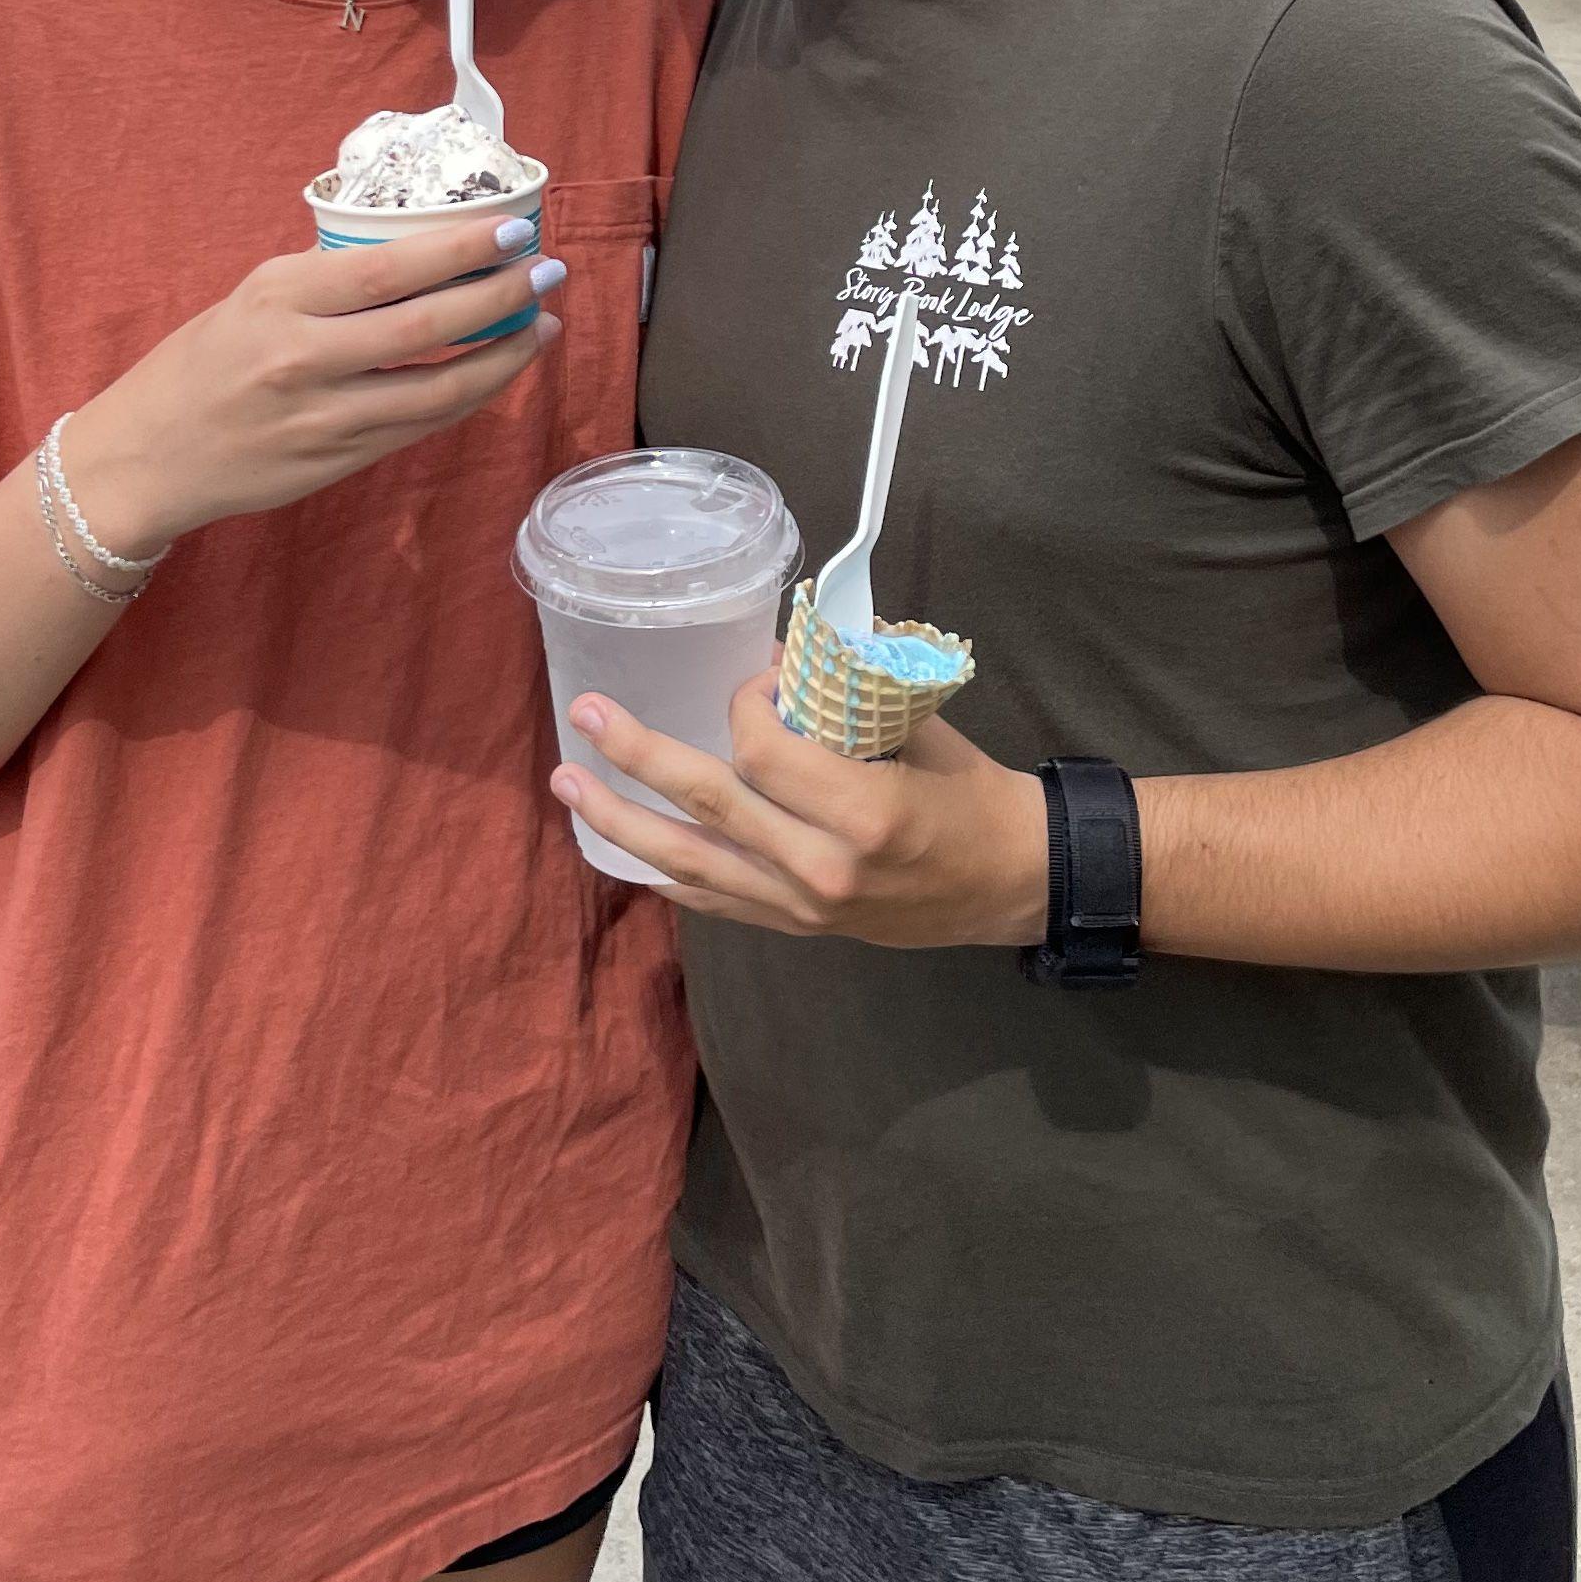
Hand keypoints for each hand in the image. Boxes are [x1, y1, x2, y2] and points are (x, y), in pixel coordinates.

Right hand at [62, 211, 565, 558]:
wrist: (148, 459)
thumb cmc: (199, 365)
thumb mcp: (250, 298)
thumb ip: (324, 281)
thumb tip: (415, 256)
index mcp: (279, 300)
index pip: (388, 269)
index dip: (460, 251)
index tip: (513, 232)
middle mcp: (304, 359)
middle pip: (427, 328)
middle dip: (502, 298)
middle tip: (549, 273)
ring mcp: (326, 418)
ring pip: (440, 390)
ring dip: (503, 358)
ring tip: (543, 327)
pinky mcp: (339, 462)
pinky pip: (421, 426)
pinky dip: (469, 397)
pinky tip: (497, 372)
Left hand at [554, 687, 1050, 950]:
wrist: (1013, 884)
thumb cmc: (973, 795)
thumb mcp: (920, 728)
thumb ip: (844, 695)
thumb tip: (770, 652)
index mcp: (863, 814)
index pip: (762, 753)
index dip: (746, 703)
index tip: (762, 681)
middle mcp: (822, 870)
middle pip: (707, 807)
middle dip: (637, 756)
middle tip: (586, 715)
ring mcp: (803, 909)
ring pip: (690, 864)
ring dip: (620, 822)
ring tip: (567, 784)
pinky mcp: (796, 929)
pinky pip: (711, 901)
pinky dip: (662, 873)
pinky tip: (618, 846)